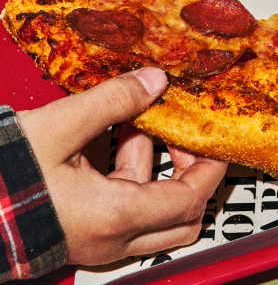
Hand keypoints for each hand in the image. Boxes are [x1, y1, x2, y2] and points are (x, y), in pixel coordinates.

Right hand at [18, 68, 226, 265]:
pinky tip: (108, 136)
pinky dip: (127, 173)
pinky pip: (124, 208)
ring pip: (152, 210)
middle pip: (181, 216)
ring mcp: (98, 242)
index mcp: (115, 217)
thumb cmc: (4, 178)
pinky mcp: (83, 233)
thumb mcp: (60, 127)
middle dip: (189, 170)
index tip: (212, 135)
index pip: (190, 198)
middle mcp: (113, 240)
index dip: (210, 164)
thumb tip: (154, 80)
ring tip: (131, 119)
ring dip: (151, 163)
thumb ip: (113, 100)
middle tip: (180, 133)